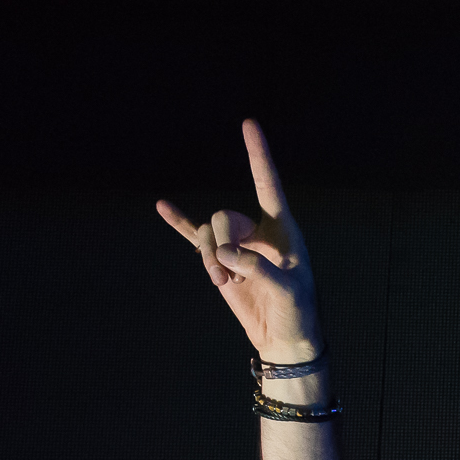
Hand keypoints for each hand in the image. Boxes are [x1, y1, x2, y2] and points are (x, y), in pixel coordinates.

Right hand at [155, 119, 322, 362]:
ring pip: (206, 233)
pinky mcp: (222, 262)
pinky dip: (180, 224)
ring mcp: (237, 245)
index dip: (258, 154)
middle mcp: (258, 231)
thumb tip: (222, 254)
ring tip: (223, 282)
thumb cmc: (296, 311)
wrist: (283, 337)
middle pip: (224, 217)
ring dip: (207, 258)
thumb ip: (256, 267)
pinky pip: (196, 238)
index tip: (248, 123)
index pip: (268, 184)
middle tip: (230, 272)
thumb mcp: (286, 290)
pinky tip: (163, 207)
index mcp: (282, 229)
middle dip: (220, 242)